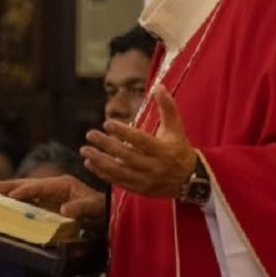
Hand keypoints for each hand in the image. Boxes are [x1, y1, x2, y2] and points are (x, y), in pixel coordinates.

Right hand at [0, 175, 104, 221]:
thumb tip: (64, 210)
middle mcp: (55, 186)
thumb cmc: (100, 209)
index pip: (40, 187)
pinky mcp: (50, 203)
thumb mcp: (93, 207)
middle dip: (12, 185)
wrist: (105, 212)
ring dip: (13, 191)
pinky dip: (20, 201)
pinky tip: (10, 203)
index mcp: (63, 184)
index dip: (25, 191)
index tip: (12, 196)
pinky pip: (32, 201)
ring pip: (29, 191)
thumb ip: (79, 207)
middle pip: (30, 185)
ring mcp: (51, 194)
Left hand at [80, 85, 196, 197]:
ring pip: (120, 171)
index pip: (140, 140)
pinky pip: (118, 182)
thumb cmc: (179, 148)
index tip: (107, 123)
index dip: (123, 132)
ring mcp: (146, 180)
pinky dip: (103, 174)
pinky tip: (90, 163)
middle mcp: (154, 167)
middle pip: (126, 156)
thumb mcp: (176, 127)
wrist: (190, 179)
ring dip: (100, 161)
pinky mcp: (140, 190)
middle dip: (107, 145)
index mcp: (163, 150)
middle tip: (90, 134)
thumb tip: (159, 86)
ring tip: (85, 150)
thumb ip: (167, 107)